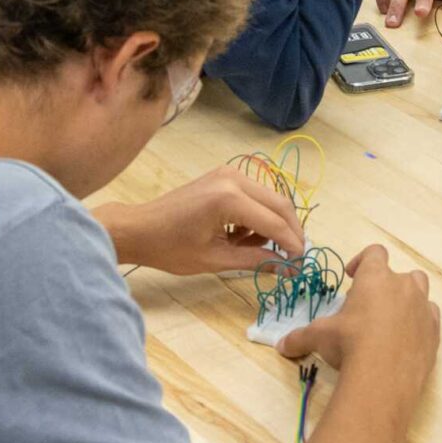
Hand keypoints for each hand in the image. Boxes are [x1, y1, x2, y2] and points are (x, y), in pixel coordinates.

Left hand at [95, 167, 306, 276]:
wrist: (139, 228)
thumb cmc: (170, 248)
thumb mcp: (215, 260)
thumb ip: (256, 261)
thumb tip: (288, 269)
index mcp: (229, 199)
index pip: (274, 223)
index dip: (292, 245)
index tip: (302, 265)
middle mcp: (234, 178)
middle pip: (280, 204)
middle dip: (290, 232)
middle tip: (294, 258)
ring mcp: (229, 173)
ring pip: (270, 199)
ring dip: (273, 225)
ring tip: (257, 251)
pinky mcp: (225, 176)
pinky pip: (256, 195)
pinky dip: (258, 216)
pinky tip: (242, 237)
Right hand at [278, 243, 438, 396]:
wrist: (383, 377)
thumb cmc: (349, 343)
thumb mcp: (319, 337)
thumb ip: (300, 337)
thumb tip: (281, 346)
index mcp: (376, 278)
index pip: (374, 253)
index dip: (363, 261)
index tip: (352, 277)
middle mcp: (404, 287)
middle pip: (402, 274)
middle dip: (387, 286)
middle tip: (369, 307)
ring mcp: (423, 308)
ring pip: (421, 293)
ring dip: (408, 302)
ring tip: (390, 324)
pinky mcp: (434, 332)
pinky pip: (430, 319)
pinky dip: (420, 325)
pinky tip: (405, 342)